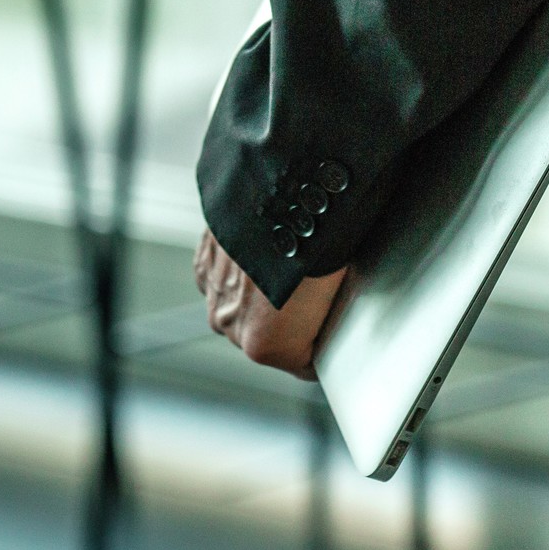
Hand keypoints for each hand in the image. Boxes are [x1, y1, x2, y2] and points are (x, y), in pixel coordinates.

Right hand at [192, 229, 347, 379]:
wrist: (286, 186)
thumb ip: (333, 319)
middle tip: (322, 291)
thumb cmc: (323, 240)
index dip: (327, 343)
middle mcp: (231, 328)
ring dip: (269, 297)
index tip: (339, 327)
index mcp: (266, 346)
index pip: (307, 363)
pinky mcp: (204, 265)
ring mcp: (213, 296)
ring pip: (249, 311)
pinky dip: (247, 274)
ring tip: (297, 268)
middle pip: (275, 338)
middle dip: (296, 322)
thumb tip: (343, 320)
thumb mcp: (344, 291)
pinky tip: (271, 254)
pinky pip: (230, 284)